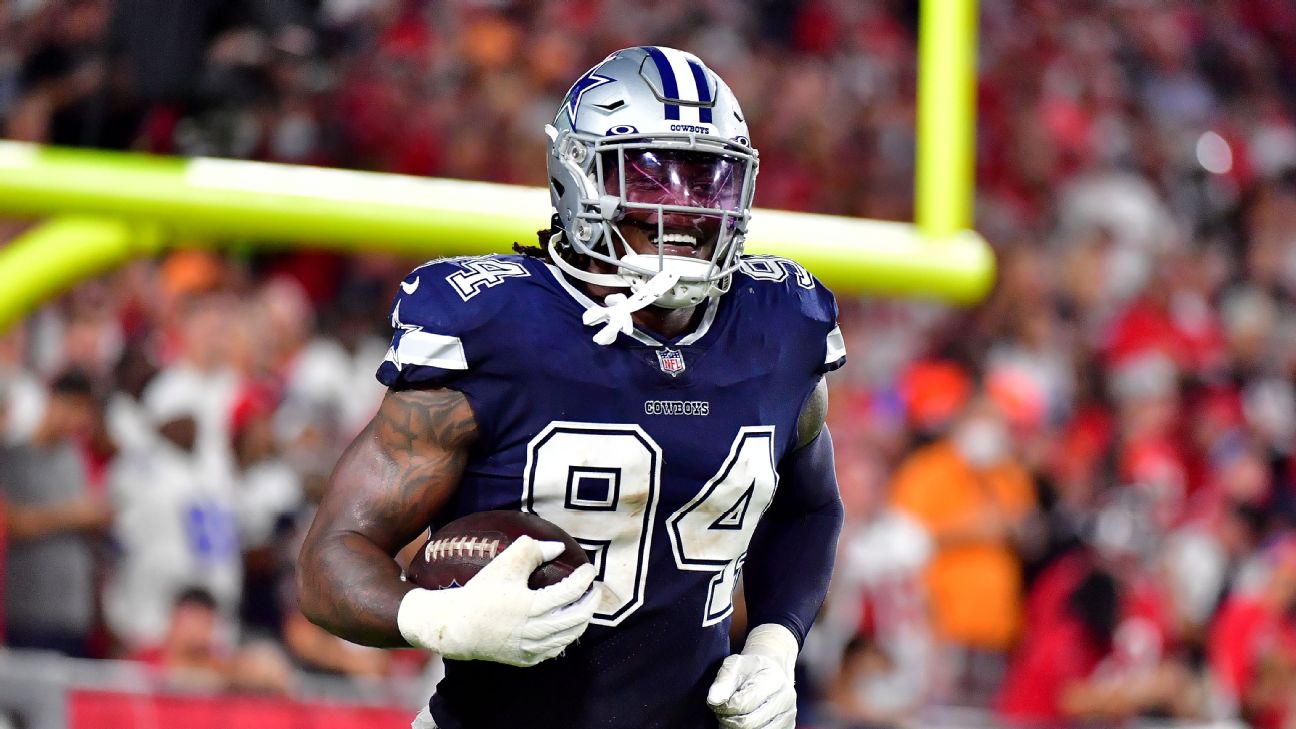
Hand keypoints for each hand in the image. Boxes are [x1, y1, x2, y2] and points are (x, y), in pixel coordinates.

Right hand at [397, 535, 596, 666]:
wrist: (458, 627)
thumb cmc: (481, 593)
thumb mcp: (504, 565)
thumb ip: (532, 550)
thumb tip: (558, 548)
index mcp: (531, 606)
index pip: (570, 592)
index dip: (584, 579)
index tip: (589, 569)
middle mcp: (534, 631)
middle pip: (577, 618)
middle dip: (591, 602)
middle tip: (594, 589)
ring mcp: (531, 648)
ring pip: (569, 637)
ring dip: (582, 620)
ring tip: (584, 605)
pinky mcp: (526, 659)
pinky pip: (555, 649)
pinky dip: (566, 636)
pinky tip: (567, 625)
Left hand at [707, 624, 797, 728]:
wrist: (773, 672)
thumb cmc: (750, 669)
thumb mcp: (734, 665)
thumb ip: (723, 681)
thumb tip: (713, 700)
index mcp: (773, 679)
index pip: (741, 704)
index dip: (723, 706)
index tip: (717, 701)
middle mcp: (786, 699)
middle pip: (747, 723)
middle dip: (728, 720)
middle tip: (722, 711)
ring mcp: (789, 715)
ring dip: (735, 728)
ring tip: (731, 715)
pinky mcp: (789, 726)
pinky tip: (743, 721)